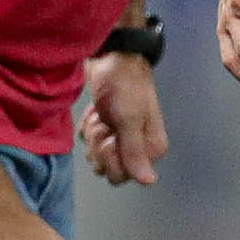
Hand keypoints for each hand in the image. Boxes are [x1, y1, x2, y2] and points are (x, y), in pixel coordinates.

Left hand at [81, 51, 166, 187]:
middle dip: (99, 145)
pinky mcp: (106, 128)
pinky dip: (87, 126)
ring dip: (93, 133)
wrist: (112, 57)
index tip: (112, 135)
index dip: (110, 158)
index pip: (122, 175)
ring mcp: (121, 138)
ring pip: (95, 155)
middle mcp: (138, 147)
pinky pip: (88, 141)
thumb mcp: (129, 118)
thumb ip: (135, 152)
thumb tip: (149, 181)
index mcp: (151, 148)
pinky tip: (95, 111)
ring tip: (101, 114)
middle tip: (106, 122)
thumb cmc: (124, 85)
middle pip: (106, 168)